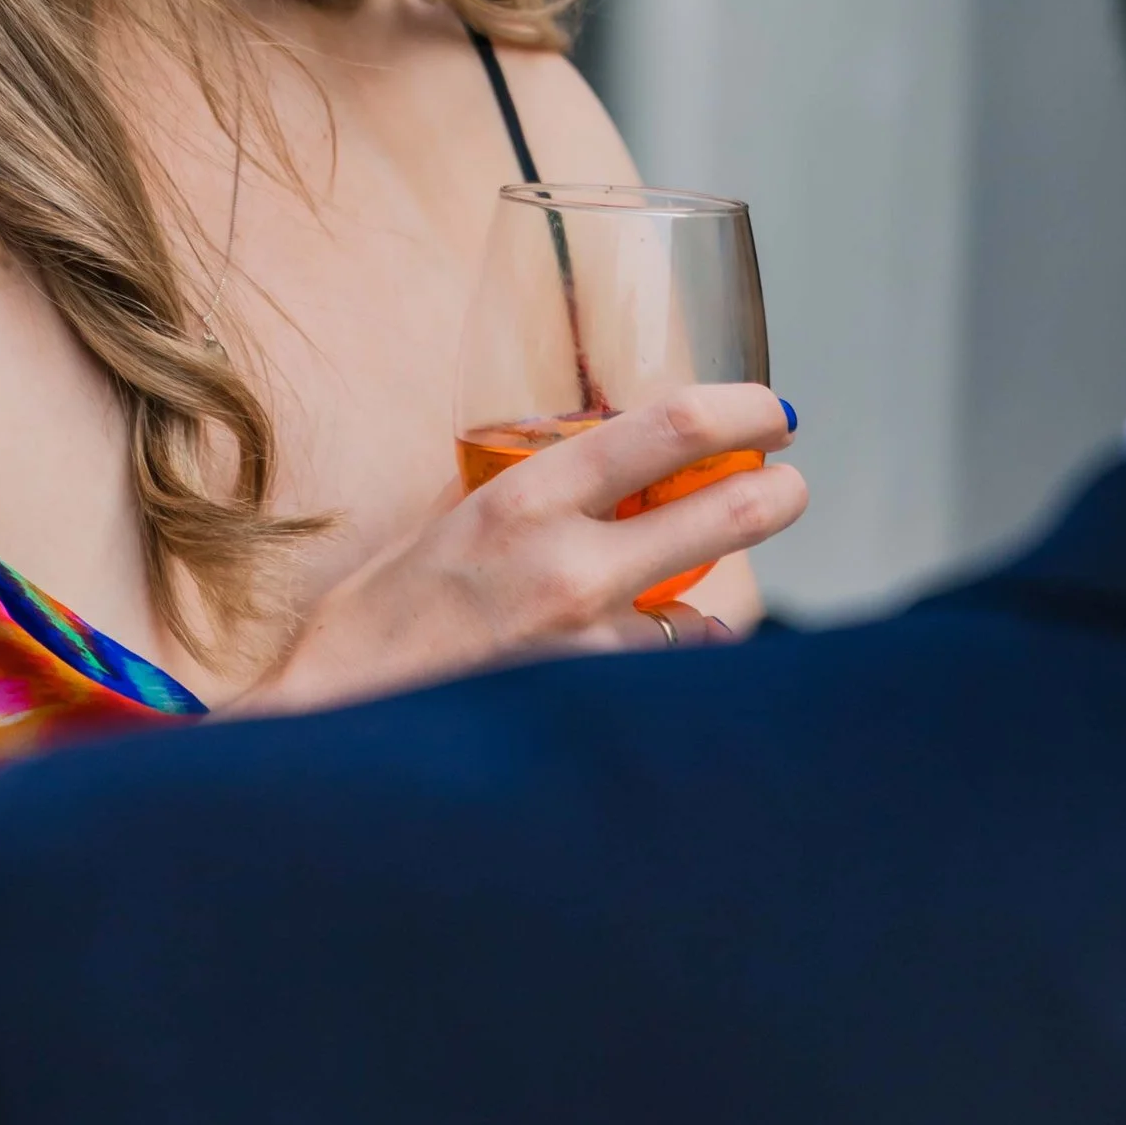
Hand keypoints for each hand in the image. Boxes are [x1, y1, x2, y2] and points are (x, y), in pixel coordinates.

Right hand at [250, 387, 803, 712]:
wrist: (335, 715)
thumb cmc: (381, 616)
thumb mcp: (450, 521)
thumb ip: (526, 492)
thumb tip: (593, 466)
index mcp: (526, 494)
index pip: (669, 427)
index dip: (743, 409)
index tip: (774, 410)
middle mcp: (567, 562)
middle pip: (724, 511)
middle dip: (777, 496)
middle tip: (790, 489)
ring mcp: (584, 645)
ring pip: (709, 616)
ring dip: (716, 605)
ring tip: (698, 604)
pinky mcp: (586, 709)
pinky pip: (662, 678)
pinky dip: (670, 666)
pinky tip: (652, 665)